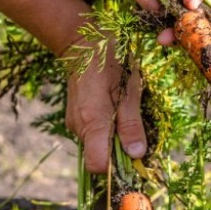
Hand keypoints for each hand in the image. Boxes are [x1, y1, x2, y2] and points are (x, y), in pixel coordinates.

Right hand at [65, 41, 146, 172]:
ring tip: (124, 111)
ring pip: (96, 145)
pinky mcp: (75, 117)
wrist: (83, 42)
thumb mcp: (129, 90)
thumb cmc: (110, 62)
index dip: (116, 167)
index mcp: (92, 122)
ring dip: (113, 137)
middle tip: (134, 126)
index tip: (133, 156)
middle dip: (118, 151)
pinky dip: (105, 129)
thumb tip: (137, 154)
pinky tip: (113, 108)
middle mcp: (78, 127)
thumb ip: (131, 125)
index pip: (97, 165)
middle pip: (99, 156)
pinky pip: (92, 134)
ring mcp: (74, 122)